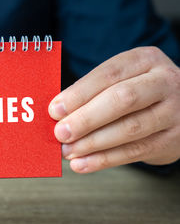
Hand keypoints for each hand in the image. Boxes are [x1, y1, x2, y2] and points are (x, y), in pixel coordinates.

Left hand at [49, 47, 179, 172]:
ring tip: (67, 151)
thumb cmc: (138, 89)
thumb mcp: (121, 77)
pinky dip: (104, 160)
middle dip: (86, 118)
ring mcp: (173, 112)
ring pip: (130, 128)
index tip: (55, 109)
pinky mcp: (173, 140)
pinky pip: (135, 152)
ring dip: (92, 143)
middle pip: (122, 99)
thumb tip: (57, 112)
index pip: (109, 74)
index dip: (79, 93)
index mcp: (144, 60)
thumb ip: (92, 90)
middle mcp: (163, 82)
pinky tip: (83, 163)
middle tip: (60, 132)